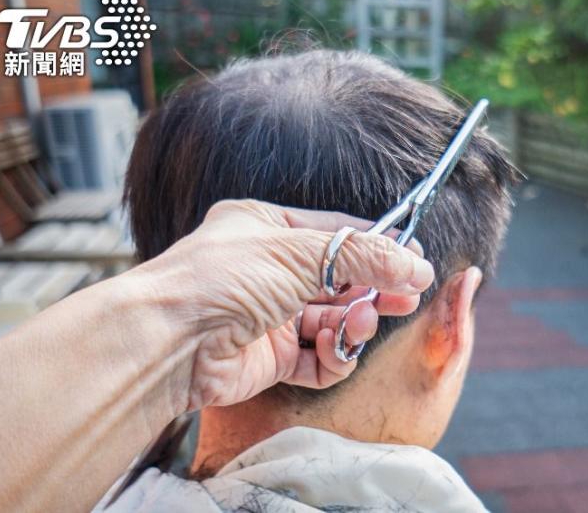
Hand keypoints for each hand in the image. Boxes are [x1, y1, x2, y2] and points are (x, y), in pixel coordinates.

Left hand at [130, 199, 433, 411]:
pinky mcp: (267, 359)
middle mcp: (267, 271)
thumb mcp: (301, 253)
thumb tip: (418, 264)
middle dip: (375, 289)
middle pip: (339, 280)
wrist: (169, 341)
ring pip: (331, 320)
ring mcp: (267, 316)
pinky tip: (334, 348)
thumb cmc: (221, 280)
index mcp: (266, 228)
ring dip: (353, 322)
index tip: (415, 260)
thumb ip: (364, 256)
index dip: (378, 247)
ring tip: (362, 322)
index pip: (337, 234)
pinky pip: (316, 358)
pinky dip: (332, 356)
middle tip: (408, 298)